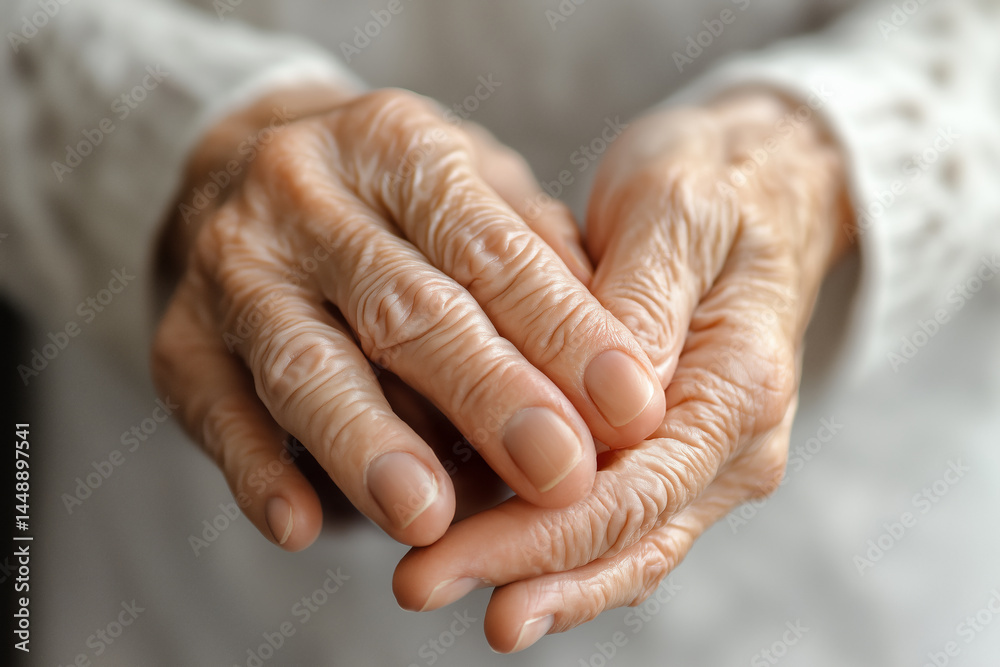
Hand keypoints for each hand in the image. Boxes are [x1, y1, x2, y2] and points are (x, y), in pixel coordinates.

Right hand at [151, 87, 664, 550]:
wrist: (244, 167)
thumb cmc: (397, 199)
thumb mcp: (477, 191)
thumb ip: (543, 265)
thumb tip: (619, 368)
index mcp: (397, 147)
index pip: (489, 248)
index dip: (563, 332)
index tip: (629, 408)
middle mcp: (304, 198)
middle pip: (403, 308)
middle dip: (487, 396)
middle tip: (558, 473)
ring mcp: (231, 270)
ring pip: (304, 367)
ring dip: (368, 447)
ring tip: (428, 516)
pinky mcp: (180, 342)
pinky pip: (217, 413)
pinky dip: (258, 473)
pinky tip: (301, 526)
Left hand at [392, 90, 852, 650]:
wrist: (765, 187)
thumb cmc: (714, 190)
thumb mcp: (674, 215)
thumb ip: (641, 306)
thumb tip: (606, 402)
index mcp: (740, 386)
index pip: (634, 491)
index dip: (539, 536)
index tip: (445, 556)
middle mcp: (735, 440)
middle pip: (626, 536)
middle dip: (521, 571)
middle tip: (419, 585)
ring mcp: (709, 453)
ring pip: (626, 545)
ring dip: (538, 577)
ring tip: (441, 586)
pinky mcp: (676, 448)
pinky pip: (624, 518)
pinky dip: (562, 548)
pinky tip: (495, 559)